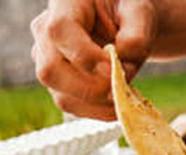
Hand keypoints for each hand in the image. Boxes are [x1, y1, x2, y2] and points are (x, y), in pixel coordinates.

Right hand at [30, 0, 156, 119]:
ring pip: (61, 95)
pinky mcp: (58, 82)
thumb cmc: (129, 11)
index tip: (114, 68)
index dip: (85, 56)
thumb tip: (123, 66)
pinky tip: (118, 104)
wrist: (123, 21)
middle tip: (120, 88)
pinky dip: (98, 111)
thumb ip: (136, 36)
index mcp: (64, 4)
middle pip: (51, 70)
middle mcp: (45, 31)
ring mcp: (47, 59)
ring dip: (98, 105)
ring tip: (125, 95)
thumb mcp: (140, 13)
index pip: (59, 31)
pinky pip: (72, 105)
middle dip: (90, 89)